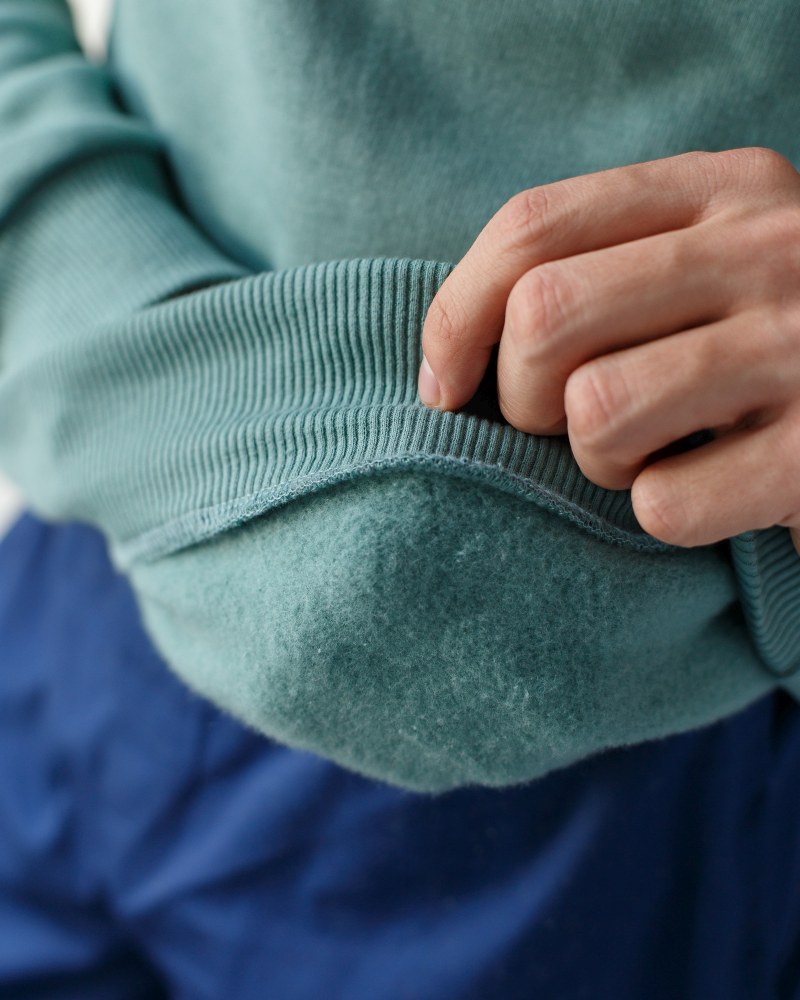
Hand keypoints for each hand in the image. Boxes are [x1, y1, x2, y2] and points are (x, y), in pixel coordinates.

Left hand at [418, 147, 799, 554]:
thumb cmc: (770, 340)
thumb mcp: (702, 264)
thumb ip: (599, 268)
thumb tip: (450, 353)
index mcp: (721, 188)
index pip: (532, 227)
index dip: (455, 316)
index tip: (445, 387)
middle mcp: (767, 249)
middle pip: (546, 314)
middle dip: (516, 398)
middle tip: (554, 428)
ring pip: (598, 410)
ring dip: (591, 461)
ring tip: (642, 456)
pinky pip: (667, 503)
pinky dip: (658, 514)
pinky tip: (701, 494)